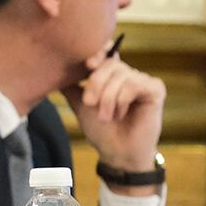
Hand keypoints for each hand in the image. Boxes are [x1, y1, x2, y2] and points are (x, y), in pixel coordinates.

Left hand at [63, 52, 164, 178]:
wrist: (116, 153)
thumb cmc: (101, 130)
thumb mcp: (81, 104)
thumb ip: (71, 86)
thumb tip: (50, 69)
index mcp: (112, 75)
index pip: (107, 52)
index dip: (98, 52)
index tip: (87, 64)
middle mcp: (128, 74)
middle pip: (110, 64)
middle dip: (96, 83)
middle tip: (89, 103)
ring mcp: (143, 81)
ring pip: (122, 75)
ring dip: (108, 97)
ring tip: (105, 116)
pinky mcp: (155, 89)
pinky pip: (135, 84)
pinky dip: (123, 99)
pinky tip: (122, 113)